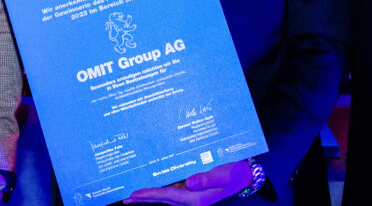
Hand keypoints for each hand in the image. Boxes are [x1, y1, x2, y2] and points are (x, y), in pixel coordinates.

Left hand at [123, 160, 251, 204]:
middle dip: (145, 197)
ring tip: (134, 192)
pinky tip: (155, 181)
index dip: (151, 194)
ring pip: (167, 194)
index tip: (135, 193)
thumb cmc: (236, 174)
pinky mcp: (194, 187)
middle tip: (126, 197)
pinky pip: (174, 188)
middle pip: (163, 198)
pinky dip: (162, 186)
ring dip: (152, 193)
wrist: (245, 175)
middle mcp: (192, 198)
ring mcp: (193, 193)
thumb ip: (207, 179)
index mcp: (198, 198)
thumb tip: (188, 182)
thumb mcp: (225, 175)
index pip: (169, 196)